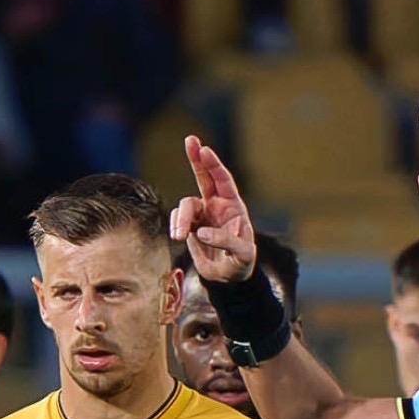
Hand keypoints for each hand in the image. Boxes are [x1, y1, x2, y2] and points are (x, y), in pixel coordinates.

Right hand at [171, 133, 258, 281]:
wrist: (227, 279)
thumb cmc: (240, 264)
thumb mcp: (242, 255)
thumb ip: (226, 241)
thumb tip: (200, 232)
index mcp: (234, 207)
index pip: (223, 180)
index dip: (214, 165)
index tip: (205, 150)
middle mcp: (217, 206)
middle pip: (204, 177)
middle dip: (196, 158)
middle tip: (190, 139)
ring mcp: (202, 214)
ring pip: (186, 204)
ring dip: (180, 218)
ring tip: (178, 236)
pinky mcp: (189, 225)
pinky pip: (178, 218)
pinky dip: (176, 224)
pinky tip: (178, 237)